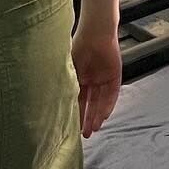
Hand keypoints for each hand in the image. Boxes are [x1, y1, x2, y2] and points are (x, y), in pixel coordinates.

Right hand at [70, 21, 121, 137]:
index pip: (77, 99)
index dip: (75, 113)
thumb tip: (53, 103)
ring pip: (100, 101)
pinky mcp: (114, 75)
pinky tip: (104, 116)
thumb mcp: (68, 68)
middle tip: (84, 136)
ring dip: (97, 115)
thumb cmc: (78, 46)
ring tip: (93, 129)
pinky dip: (108, 105)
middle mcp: (91, 79)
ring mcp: (103, 77)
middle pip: (89, 103)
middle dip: (87, 119)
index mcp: (79, 76)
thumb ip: (65, 84)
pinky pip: (112, 94)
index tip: (71, 128)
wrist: (96, 32)